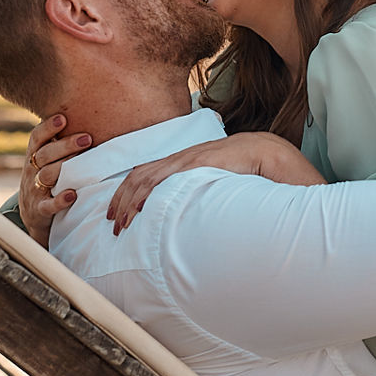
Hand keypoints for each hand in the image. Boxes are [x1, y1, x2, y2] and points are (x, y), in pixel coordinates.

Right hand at [20, 114, 89, 246]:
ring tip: (83, 160)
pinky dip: (59, 200)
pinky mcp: (40, 209)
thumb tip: (94, 116)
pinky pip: (47, 205)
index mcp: (34, 156)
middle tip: (87, 138)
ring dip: (64, 167)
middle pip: (45, 155)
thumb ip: (62, 142)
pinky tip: (72, 194)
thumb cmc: (48, 176)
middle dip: (65, 145)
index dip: (47, 128)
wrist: (34, 212)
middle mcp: (31, 171)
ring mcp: (34, 190)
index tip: (63, 118)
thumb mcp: (49, 159)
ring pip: (45, 176)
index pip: (36, 138)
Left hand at [106, 132, 323, 233]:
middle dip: (121, 200)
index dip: (126, 193)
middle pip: (138, 176)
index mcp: (181, 162)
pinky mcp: (195, 164)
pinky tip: (140, 206)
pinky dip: (147, 192)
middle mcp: (179, 159)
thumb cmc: (241, 169)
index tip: (117, 213)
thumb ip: (198, 191)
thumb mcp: (213, 181)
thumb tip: (189, 214)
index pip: (144, 174)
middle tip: (113, 223)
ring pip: (146, 178)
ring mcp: (185, 161)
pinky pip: (164, 178)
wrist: (263, 151)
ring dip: (130, 202)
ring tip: (122, 223)